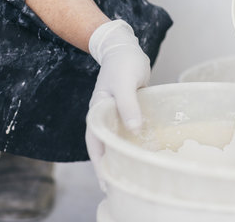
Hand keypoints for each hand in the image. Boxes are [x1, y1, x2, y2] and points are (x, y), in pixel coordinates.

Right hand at [85, 20, 149, 182]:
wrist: (126, 48)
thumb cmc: (124, 63)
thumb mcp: (125, 83)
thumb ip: (128, 105)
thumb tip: (133, 129)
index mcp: (97, 111)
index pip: (95, 142)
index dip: (100, 163)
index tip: (106, 181)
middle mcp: (103, 115)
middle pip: (103, 145)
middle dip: (108, 165)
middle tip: (116, 186)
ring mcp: (114, 113)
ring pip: (115, 138)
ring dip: (119, 154)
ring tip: (128, 174)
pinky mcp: (126, 110)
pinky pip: (126, 130)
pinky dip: (130, 141)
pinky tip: (139, 151)